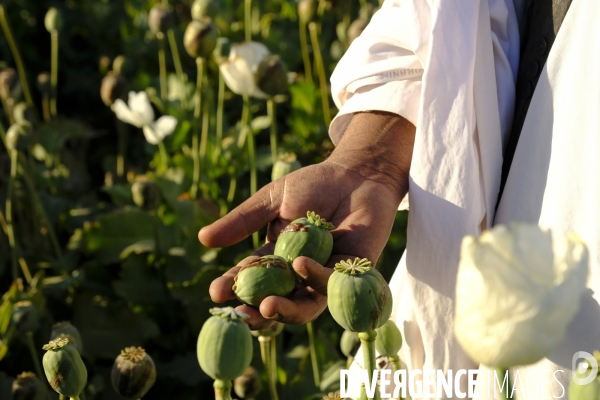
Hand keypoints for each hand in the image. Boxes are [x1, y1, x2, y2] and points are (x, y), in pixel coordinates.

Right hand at [200, 112, 414, 328]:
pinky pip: (332, 285)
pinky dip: (315, 277)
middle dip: (258, 311)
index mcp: (277, 258)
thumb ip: (243, 220)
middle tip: (241, 312)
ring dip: (285, 310)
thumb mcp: (272, 199)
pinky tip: (300, 265)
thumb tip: (203, 239)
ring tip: (266, 305)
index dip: (234, 286)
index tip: (216, 292)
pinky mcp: (351, 273)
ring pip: (304, 305)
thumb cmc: (314, 184)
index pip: (252, 278)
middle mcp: (299, 274)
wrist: (357, 174)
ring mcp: (325, 275)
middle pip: (276, 301)